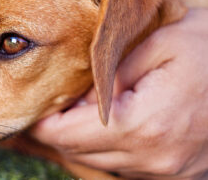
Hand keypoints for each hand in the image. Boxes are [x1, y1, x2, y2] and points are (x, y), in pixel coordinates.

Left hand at [30, 9, 207, 178]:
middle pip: (79, 152)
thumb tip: (77, 96)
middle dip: (60, 129)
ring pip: (100, 161)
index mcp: (143, 125)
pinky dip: (109, 145)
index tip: (38, 104)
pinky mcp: (174, 174)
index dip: (45, 121)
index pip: (67, 135)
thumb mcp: (157, 45)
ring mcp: (166, 172)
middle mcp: (152, 159)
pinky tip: (111, 121)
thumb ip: (110, 73)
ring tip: (81, 108)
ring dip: (83, 138)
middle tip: (54, 102)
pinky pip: (124, 164)